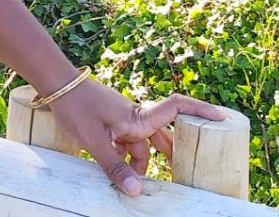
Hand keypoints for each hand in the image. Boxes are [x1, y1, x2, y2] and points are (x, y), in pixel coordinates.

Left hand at [48, 77, 227, 196]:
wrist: (56, 85)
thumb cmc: (76, 107)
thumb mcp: (94, 141)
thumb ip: (115, 167)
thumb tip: (137, 192)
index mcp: (138, 116)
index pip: (176, 109)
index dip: (201, 111)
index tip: (222, 117)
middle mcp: (135, 116)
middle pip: (162, 136)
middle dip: (171, 155)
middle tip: (181, 176)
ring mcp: (123, 119)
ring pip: (142, 144)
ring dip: (141, 163)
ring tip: (135, 185)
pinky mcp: (112, 124)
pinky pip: (127, 143)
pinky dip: (126, 158)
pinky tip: (117, 173)